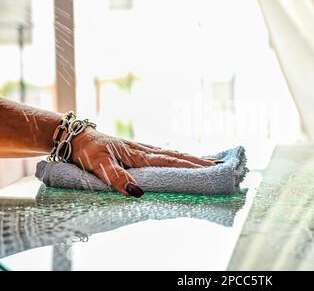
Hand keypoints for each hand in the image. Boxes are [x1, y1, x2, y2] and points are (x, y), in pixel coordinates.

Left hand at [70, 127, 217, 196]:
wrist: (76, 137)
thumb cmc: (87, 151)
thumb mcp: (99, 165)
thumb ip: (117, 178)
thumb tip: (138, 193)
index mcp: (139, 154)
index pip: (170, 161)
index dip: (190, 165)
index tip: (209, 168)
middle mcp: (144, 150)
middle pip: (177, 156)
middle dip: (198, 161)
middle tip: (219, 165)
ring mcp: (142, 150)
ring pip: (172, 154)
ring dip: (191, 158)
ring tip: (208, 163)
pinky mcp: (138, 152)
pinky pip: (163, 155)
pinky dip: (178, 157)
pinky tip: (183, 160)